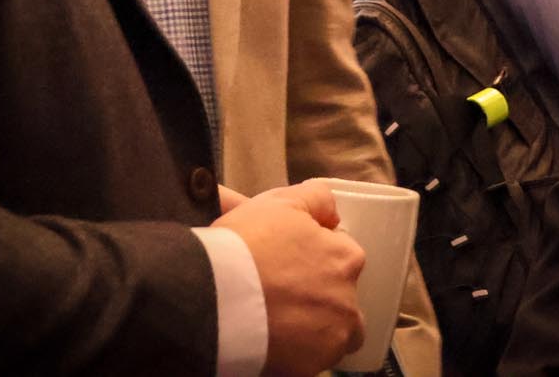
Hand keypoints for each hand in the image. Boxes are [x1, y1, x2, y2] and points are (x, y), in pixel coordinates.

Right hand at [215, 178, 365, 375]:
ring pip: (331, 338)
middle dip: (320, 298)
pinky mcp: (306, 370)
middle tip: (284, 293)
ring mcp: (329, 341)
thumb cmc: (246, 246)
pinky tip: (270, 340)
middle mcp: (346, 304)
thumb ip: (316, 199)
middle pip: (342, 302)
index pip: (344, 257)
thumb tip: (330, 206)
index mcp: (345, 260)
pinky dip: (294, 356)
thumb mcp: (281, 202)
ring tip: (277, 321)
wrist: (212, 295)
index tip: (293, 262)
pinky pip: (307, 363)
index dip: (317, 257)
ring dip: (312, 331)